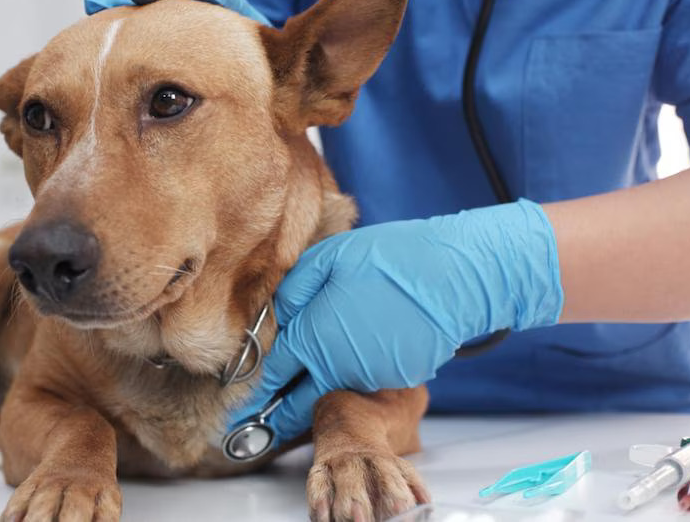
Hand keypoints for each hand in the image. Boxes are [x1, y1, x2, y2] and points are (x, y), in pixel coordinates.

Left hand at [232, 199, 564, 444]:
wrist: (452, 276)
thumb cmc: (387, 259)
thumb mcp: (327, 260)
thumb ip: (293, 291)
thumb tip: (274, 316)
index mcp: (313, 338)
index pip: (274, 378)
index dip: (255, 396)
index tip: (238, 414)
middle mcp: (338, 368)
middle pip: (299, 406)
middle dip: (276, 420)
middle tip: (257, 430)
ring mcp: (370, 379)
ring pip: (335, 392)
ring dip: (321, 391)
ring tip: (310, 382)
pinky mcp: (398, 379)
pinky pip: (367, 381)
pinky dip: (357, 376)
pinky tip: (362, 351)